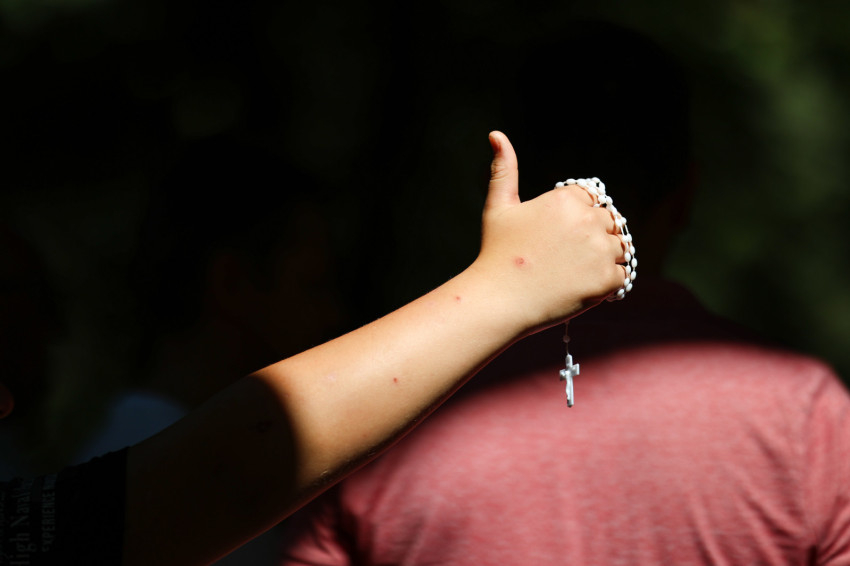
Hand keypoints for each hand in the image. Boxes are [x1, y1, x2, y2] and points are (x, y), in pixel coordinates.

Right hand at [473, 131, 625, 330]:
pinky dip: (606, 283)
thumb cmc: (497, 253)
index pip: (592, 198)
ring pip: (619, 248)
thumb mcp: (499, 207)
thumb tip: (496, 134)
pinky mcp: (607, 280)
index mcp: (567, 199)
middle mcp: (589, 220)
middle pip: (609, 222)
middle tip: (565, 257)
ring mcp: (601, 251)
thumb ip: (504, 169)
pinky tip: (579, 286)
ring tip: (573, 272)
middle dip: (593, 236)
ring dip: (603, 259)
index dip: (578, 215)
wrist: (499, 300)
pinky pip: (621, 276)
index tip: (558, 235)